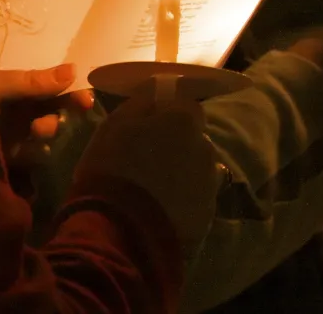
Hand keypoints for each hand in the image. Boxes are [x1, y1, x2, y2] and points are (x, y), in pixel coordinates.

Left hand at [0, 64, 94, 161]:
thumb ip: (34, 82)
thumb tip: (75, 69)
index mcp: (18, 91)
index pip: (53, 91)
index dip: (71, 94)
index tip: (87, 100)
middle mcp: (20, 113)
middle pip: (53, 114)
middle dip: (58, 117)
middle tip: (45, 124)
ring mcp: (13, 138)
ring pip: (44, 138)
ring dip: (44, 134)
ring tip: (33, 134)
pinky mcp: (6, 161)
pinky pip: (31, 160)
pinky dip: (35, 158)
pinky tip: (29, 155)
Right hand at [75, 77, 217, 250]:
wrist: (122, 232)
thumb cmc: (112, 170)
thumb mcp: (114, 126)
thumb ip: (140, 103)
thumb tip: (155, 90)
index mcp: (184, 119)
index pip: (184, 106)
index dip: (167, 115)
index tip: (148, 128)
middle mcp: (205, 145)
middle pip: (194, 136)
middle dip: (177, 143)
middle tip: (148, 160)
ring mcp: (209, 180)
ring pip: (196, 167)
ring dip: (181, 171)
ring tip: (153, 188)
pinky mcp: (207, 212)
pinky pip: (195, 197)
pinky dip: (183, 198)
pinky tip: (162, 209)